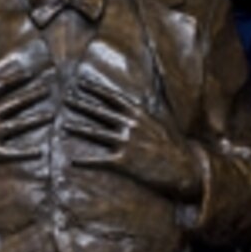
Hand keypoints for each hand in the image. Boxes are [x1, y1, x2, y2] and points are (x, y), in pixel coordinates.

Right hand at [0, 66, 54, 177]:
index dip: (17, 78)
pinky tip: (40, 152)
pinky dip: (27, 152)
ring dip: (37, 118)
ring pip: (18, 123)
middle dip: (33, 93)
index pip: (0, 85)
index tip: (30, 72)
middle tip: (48, 87)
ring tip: (51, 115)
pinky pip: (12, 152)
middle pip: (15, 101)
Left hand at [64, 76, 201, 199]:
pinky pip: (101, 160)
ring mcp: (127, 143)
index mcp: (139, 114)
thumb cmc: (174, 147)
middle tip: (66, 98)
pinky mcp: (125, 161)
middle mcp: (131, 126)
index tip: (81, 83)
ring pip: (96, 133)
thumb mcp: (162, 123)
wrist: (185, 168)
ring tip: (65, 125)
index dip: (95, 90)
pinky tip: (73, 161)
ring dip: (79, 129)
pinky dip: (86, 161)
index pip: (112, 98)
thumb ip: (147, 113)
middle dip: (82, 104)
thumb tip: (138, 101)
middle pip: (100, 112)